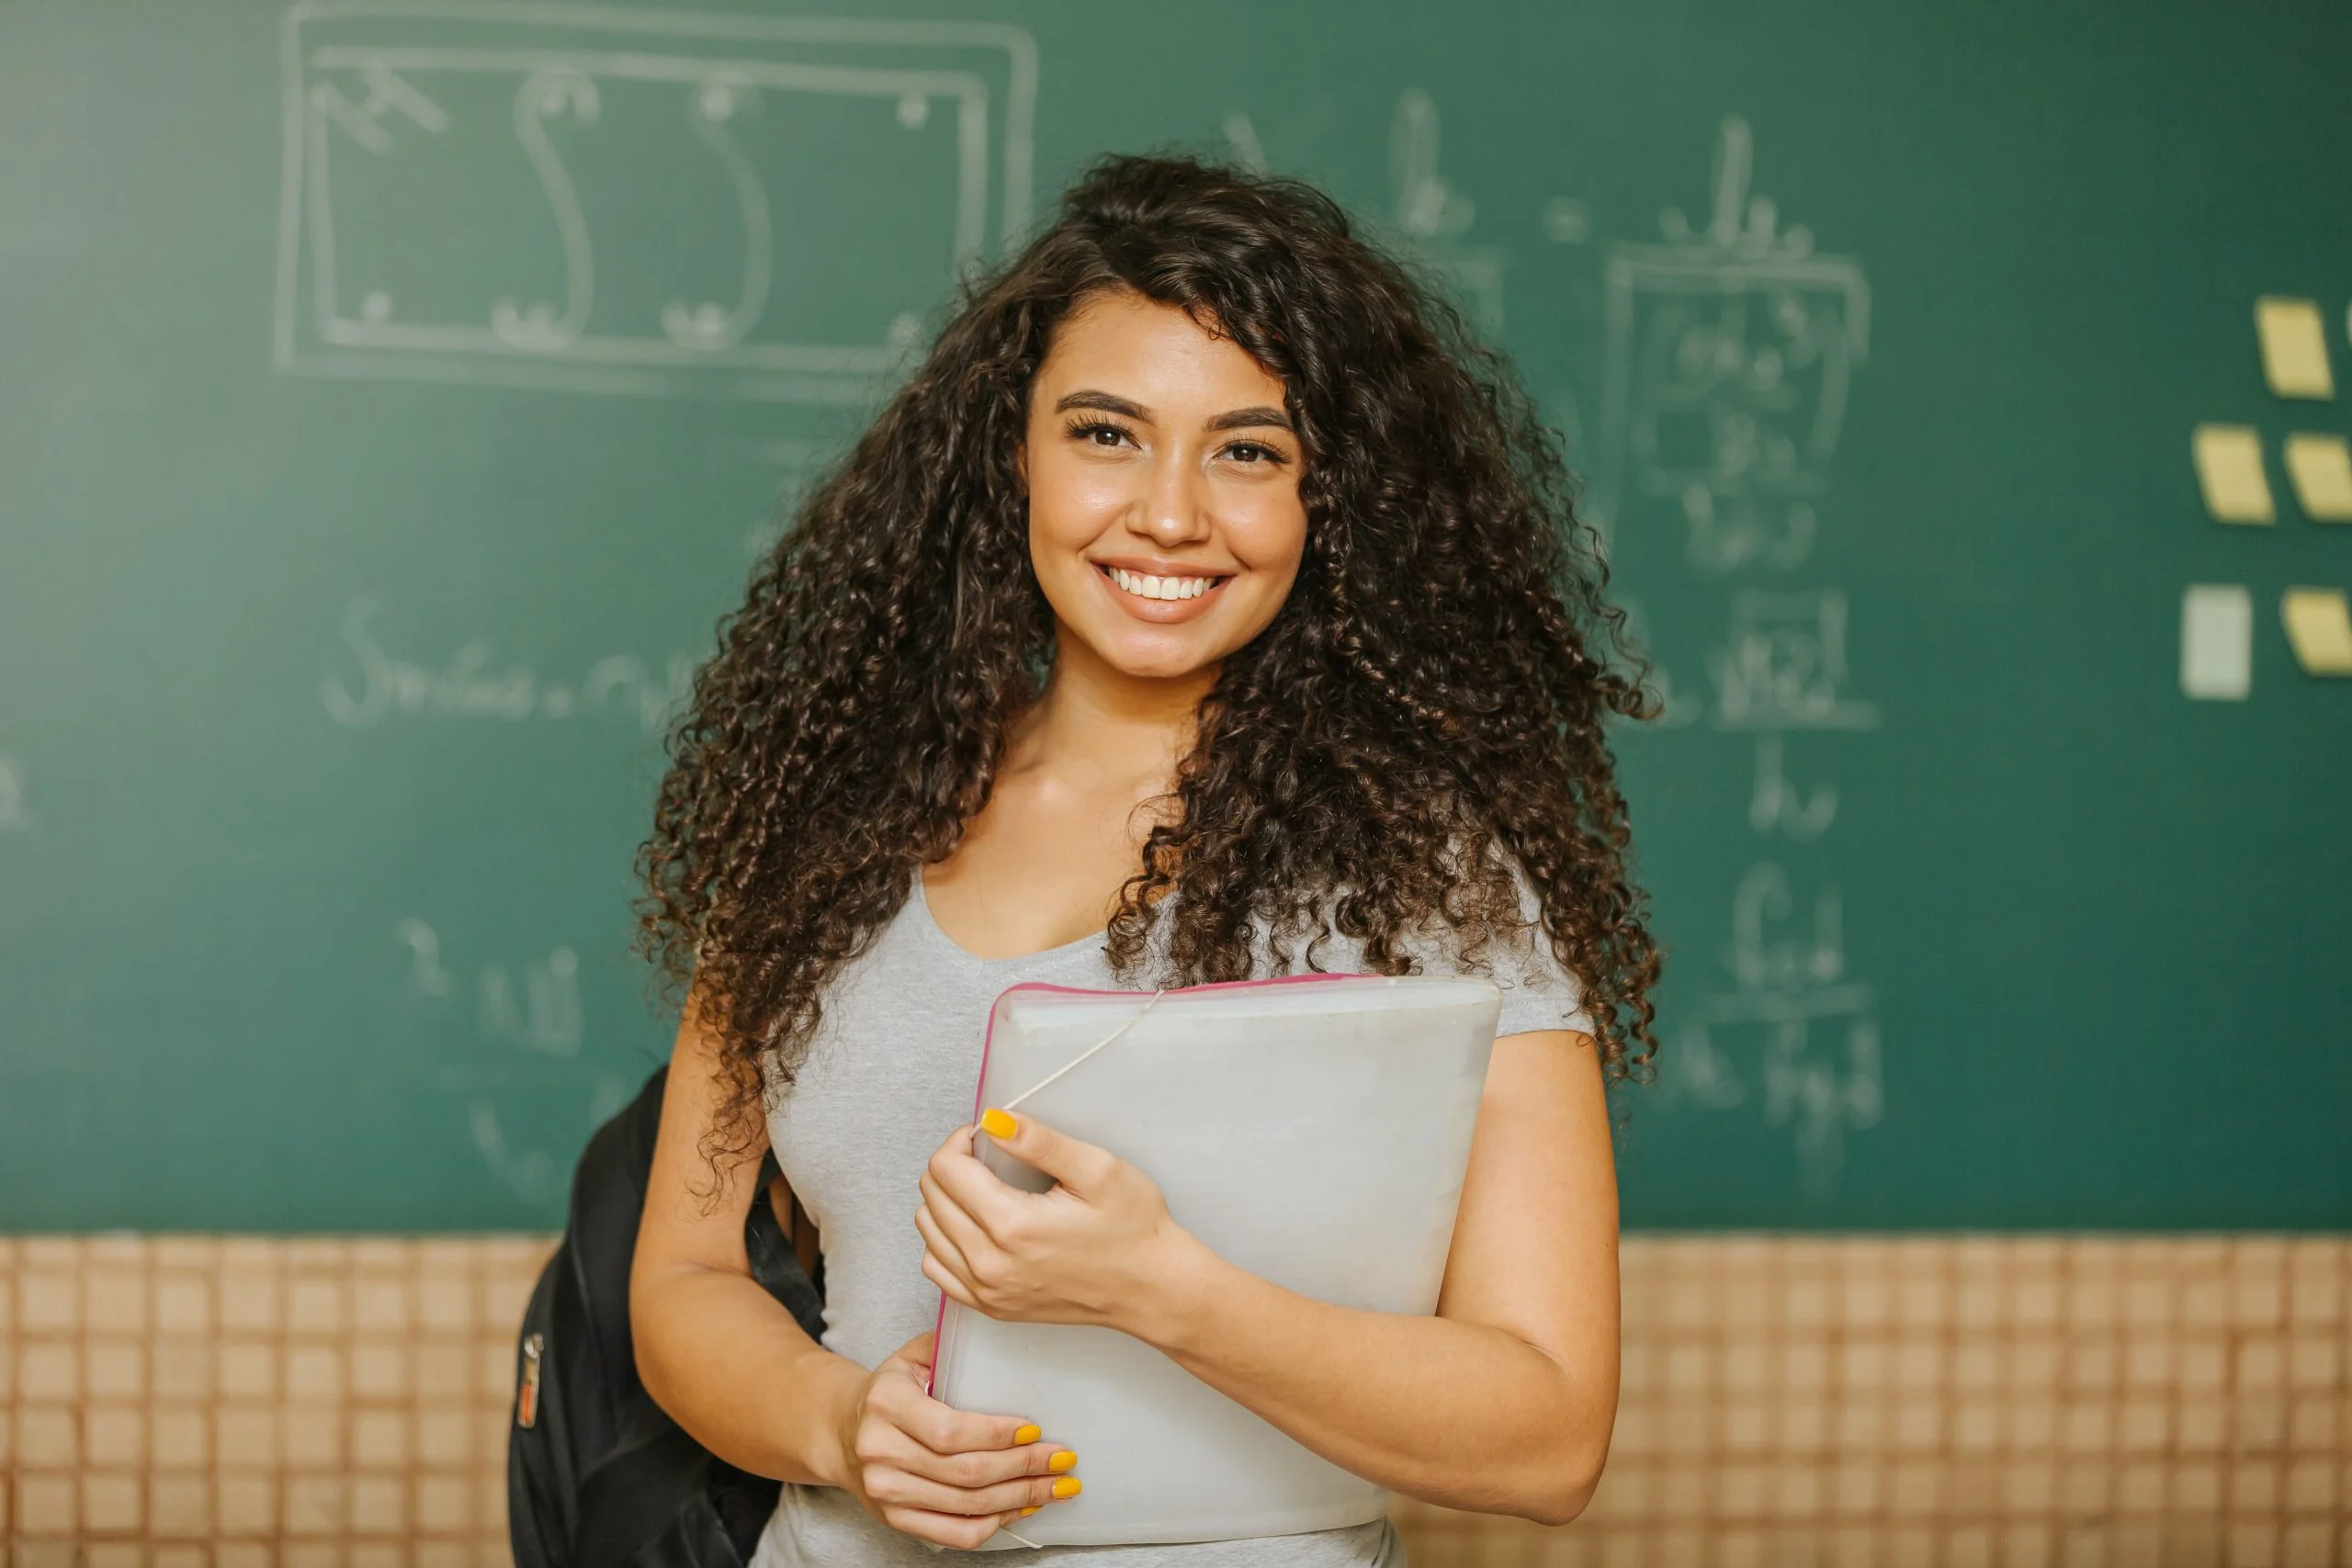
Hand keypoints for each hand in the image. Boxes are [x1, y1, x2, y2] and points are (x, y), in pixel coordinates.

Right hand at [829, 1330, 1079, 1547]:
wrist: (842, 1433)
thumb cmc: (889, 1391)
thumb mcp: (910, 1357)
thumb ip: (949, 1345)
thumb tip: (1002, 1331)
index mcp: (886, 1404)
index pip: (950, 1430)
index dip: (997, 1435)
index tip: (1035, 1430)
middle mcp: (881, 1452)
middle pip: (965, 1473)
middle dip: (1023, 1468)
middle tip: (1062, 1460)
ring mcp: (887, 1493)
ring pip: (966, 1506)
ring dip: (1019, 1498)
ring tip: (1055, 1486)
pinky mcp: (896, 1520)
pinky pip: (954, 1533)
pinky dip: (994, 1524)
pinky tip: (1021, 1507)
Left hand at [916, 1107, 1195, 1334]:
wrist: (1151, 1288)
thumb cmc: (1133, 1230)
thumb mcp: (1098, 1170)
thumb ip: (1040, 1142)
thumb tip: (994, 1121)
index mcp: (1012, 1226)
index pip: (945, 1169)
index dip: (959, 1140)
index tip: (984, 1135)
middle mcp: (990, 1264)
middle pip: (931, 1197)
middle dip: (952, 1164)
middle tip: (987, 1156)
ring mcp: (988, 1292)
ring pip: (928, 1231)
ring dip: (945, 1200)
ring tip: (982, 1187)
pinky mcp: (992, 1307)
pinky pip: (938, 1268)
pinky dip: (944, 1239)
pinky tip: (973, 1224)